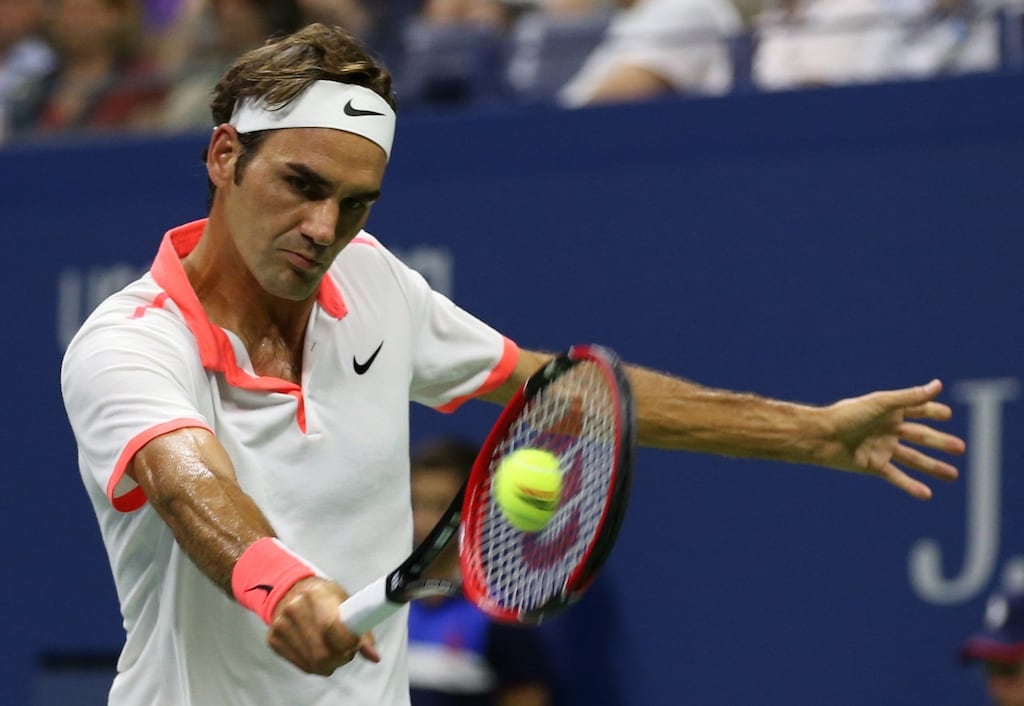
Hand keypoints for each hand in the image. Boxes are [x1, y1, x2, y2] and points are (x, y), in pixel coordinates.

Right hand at [267, 576, 380, 674]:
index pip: (331, 627)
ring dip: (329, 664)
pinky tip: (319, 653)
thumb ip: (362, 628)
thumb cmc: (324, 597)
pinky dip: (315, 666)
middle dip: (340, 658)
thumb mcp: (345, 601)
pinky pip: (301, 665)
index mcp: (315, 594)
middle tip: (347, 652)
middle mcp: (294, 608)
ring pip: (312, 663)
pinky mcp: (274, 639)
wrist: (292, 589)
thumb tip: (374, 656)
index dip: (348, 642)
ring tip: (335, 652)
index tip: (355, 643)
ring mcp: (280, 625)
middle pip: (321, 653)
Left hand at [820, 379, 964, 498]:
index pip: (917, 410)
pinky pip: (896, 477)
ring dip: (932, 467)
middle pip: (919, 436)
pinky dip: (911, 485)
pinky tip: (927, 494)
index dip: (932, 412)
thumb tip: (938, 385)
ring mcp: (881, 448)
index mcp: (889, 411)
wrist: (821, 437)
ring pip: (912, 459)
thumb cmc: (848, 415)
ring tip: (953, 475)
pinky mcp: (873, 466)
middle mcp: (887, 429)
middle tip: (960, 448)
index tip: (947, 415)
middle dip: (939, 442)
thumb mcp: (882, 404)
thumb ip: (910, 397)